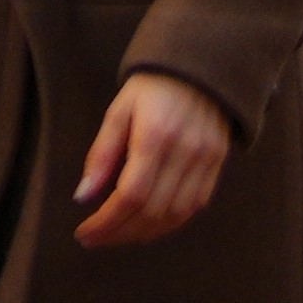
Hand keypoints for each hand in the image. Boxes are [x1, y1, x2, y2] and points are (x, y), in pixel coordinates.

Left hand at [71, 70, 234, 248]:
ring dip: (144, 233)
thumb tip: (83, 197)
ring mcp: (206, 157)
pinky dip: (171, 222)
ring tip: (119, 234)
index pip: (130, 195)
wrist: (202, 64)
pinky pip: (196, 204)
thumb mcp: (119, 111)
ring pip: (175, 214)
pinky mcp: (218, 160)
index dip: (106, 222)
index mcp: (155, 135)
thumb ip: (102, 154)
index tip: (84, 233)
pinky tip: (150, 224)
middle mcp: (185, 150)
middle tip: (96, 238)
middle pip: (152, 210)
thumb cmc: (153, 87)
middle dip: (119, 232)